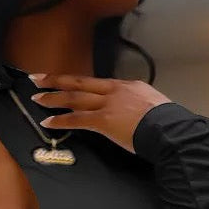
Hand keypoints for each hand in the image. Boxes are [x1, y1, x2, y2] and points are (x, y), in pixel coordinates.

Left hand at [29, 73, 171, 153]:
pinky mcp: (104, 121)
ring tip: (37, 97)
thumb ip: (138, 106)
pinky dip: (60, 120)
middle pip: (79, 82)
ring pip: (74, 98)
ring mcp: (108, 104)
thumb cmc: (167, 123)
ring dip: (53, 98)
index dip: (77, 81)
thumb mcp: (152, 106)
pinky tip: (47, 121)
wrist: (171, 130)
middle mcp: (115, 91)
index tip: (65, 80)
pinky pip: (77, 119)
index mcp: (127, 86)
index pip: (96, 82)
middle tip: (37, 78)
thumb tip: (134, 113)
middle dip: (56, 80)